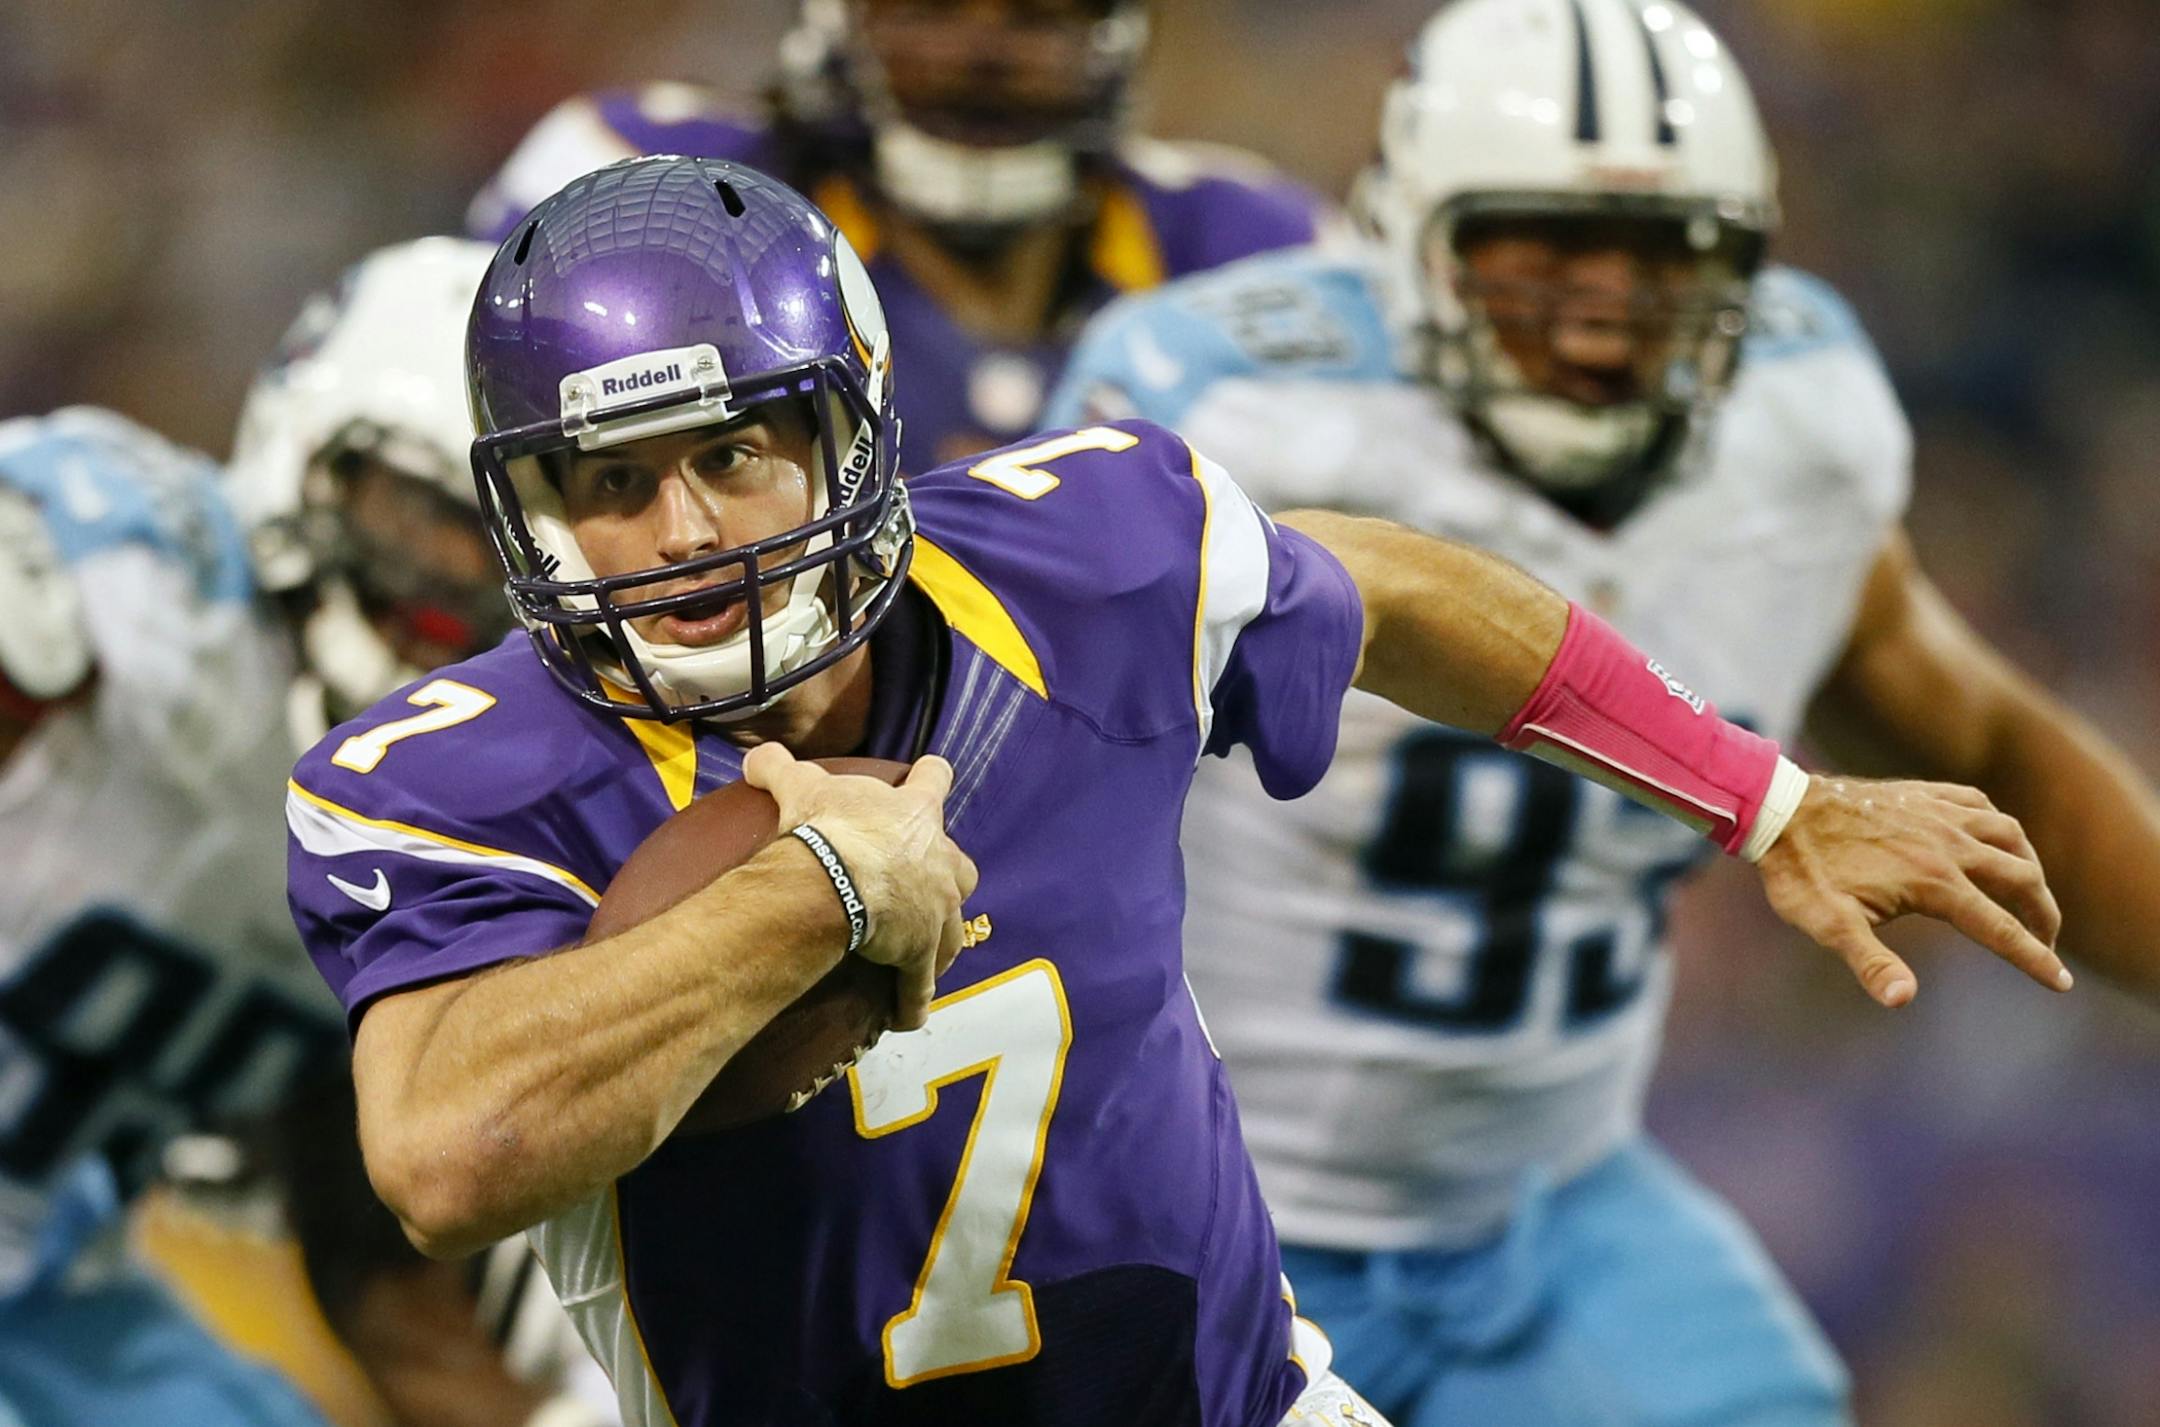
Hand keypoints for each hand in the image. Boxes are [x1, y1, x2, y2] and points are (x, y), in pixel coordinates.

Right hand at [742, 744, 979, 1029]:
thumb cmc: (830, 826)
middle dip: (949, 877)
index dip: (931, 777)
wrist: (839, 877)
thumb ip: (781, 768)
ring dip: (938, 942)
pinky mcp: (921, 954)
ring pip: (951, 930)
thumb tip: (754, 756)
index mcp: (914, 813)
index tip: (931, 773)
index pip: (934, 779)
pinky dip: (913, 1001)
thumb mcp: (801, 786)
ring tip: (920, 957)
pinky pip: (919, 984)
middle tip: (924, 886)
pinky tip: (905, 1018)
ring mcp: (936, 911)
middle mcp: (939, 861)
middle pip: (963, 869)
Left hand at [1756, 775, 2067, 1006]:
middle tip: (2046, 942)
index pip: (2001, 929)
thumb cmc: (1801, 871)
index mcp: (1934, 882)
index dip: (2034, 958)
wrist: (1779, 807)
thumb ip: (1870, 963)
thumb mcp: (1828, 924)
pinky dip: (1998, 823)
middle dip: (2044, 914)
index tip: (2060, 983)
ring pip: (2011, 835)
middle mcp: (1949, 844)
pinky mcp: (1924, 794)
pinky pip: (1980, 803)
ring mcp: (1939, 814)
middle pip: (2023, 879)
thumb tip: (1903, 1000)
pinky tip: (1993, 837)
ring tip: (2030, 892)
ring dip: (2029, 866)